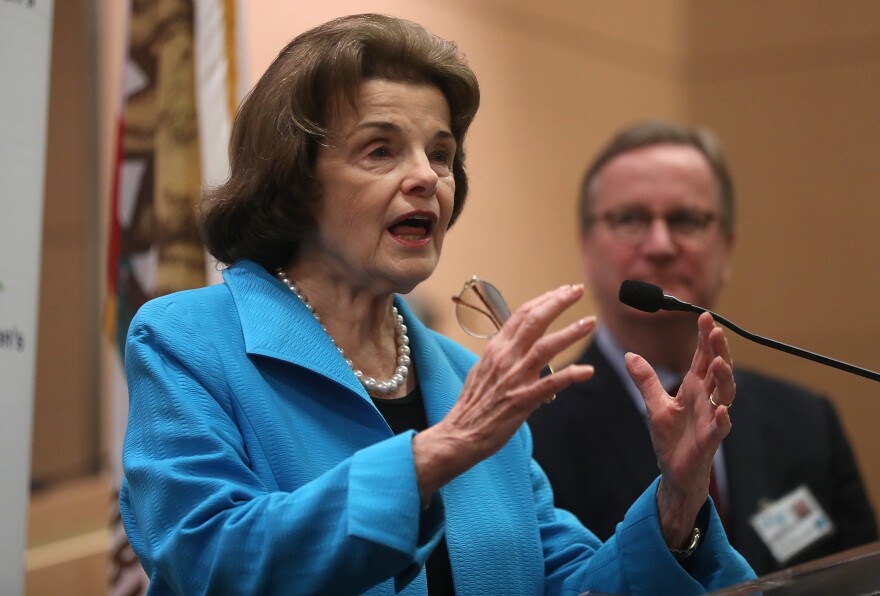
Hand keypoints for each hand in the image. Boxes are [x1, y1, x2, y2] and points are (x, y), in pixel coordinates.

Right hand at [413, 284, 595, 502]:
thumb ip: (501, 354)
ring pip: (545, 347)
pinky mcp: (522, 401)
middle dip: (557, 302)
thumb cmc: (473, 405)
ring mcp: (514, 378)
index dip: (544, 300)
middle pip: (534, 321)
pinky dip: (570, 376)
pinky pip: (549, 385)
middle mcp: (505, 358)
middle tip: (576, 290)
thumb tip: (517, 343)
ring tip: (590, 322)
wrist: (460, 434)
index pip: (521, 315)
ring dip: (570, 333)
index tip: (562, 291)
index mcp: (495, 349)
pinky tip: (587, 371)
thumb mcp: (483, 370)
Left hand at [625, 311, 734, 547]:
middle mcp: (706, 400)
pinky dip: (722, 418)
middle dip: (718, 350)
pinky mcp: (710, 440)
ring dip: (724, 378)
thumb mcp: (654, 404)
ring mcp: (711, 418)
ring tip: (719, 362)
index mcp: (694, 389)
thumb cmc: (671, 438)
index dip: (705, 339)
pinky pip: (720, 427)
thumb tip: (629, 355)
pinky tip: (721, 409)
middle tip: (716, 330)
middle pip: (718, 370)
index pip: (702, 358)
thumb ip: (646, 380)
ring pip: (725, 394)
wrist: (675, 471)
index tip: (704, 317)